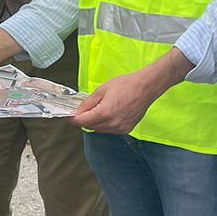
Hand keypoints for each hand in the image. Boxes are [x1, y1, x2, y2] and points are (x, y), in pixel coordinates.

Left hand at [71, 52, 191, 134]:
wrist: (146, 87)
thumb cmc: (127, 85)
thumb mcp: (102, 90)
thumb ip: (87, 103)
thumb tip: (77, 112)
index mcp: (105, 113)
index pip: (82, 122)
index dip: (73, 119)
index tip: (69, 116)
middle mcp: (112, 124)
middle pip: (90, 126)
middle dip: (85, 119)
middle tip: (85, 108)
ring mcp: (120, 128)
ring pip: (99, 129)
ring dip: (95, 122)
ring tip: (101, 108)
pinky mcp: (126, 130)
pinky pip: (110, 130)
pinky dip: (106, 124)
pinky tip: (111, 112)